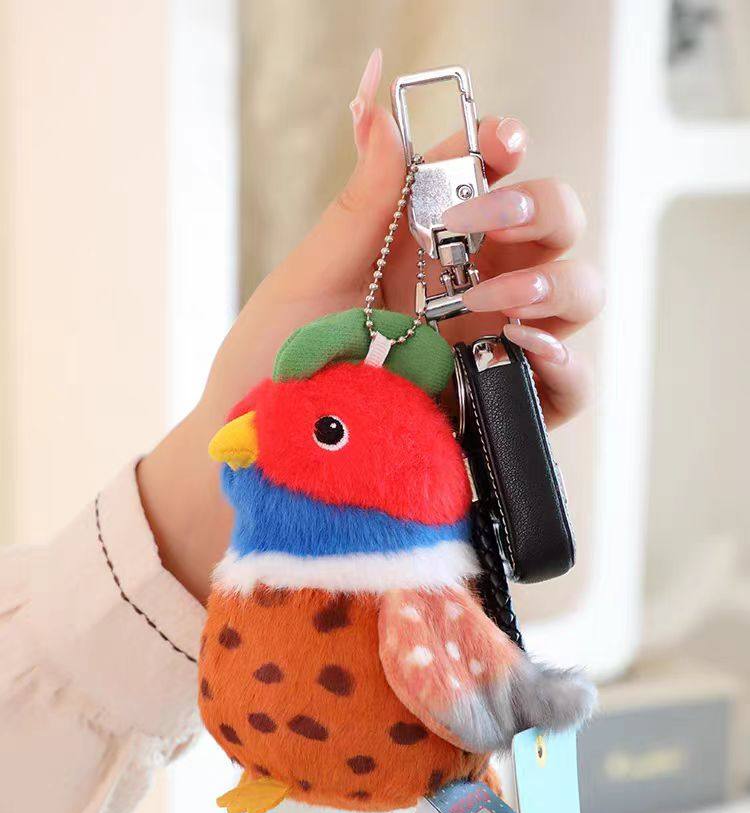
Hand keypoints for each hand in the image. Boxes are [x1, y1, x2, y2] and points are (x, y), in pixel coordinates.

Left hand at [139, 49, 602, 601]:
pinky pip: (568, 384)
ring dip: (553, 282)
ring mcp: (491, 352)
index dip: (503, 149)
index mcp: (423, 249)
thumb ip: (357, 209)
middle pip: (551, 228)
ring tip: (493, 302)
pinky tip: (526, 349)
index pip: (486, 181)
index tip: (497, 140)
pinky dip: (564, 363)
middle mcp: (469, 291)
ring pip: (575, 295)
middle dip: (540, 207)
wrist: (265, 463)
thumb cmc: (270, 370)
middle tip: (485, 220)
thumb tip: (380, 115)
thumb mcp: (307, 285)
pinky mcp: (501, 413)